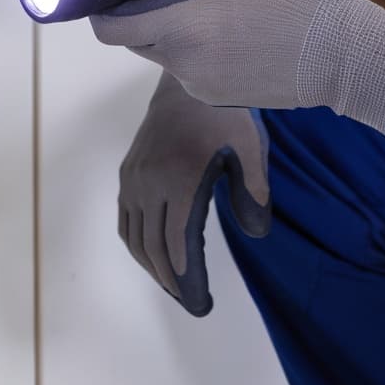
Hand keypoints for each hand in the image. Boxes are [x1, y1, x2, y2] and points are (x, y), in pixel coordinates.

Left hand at [91, 0, 384, 133]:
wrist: (354, 60)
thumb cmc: (311, 3)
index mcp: (186, 28)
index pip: (109, 25)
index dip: (105, 0)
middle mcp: (185, 66)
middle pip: (135, 36)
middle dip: (144, 5)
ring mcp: (204, 86)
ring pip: (164, 51)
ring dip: (174, 24)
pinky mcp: (223, 97)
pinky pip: (192, 68)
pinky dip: (199, 45)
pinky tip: (237, 23)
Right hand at [117, 72, 272, 315]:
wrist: (186, 78)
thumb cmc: (225, 113)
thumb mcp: (249, 149)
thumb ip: (253, 192)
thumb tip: (258, 233)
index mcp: (180, 179)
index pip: (179, 245)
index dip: (189, 281)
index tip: (201, 305)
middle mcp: (149, 183)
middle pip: (155, 248)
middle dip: (174, 282)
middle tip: (194, 303)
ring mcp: (133, 178)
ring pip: (136, 238)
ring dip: (154, 267)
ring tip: (176, 286)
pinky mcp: (127, 174)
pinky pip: (125, 221)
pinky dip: (137, 246)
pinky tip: (155, 257)